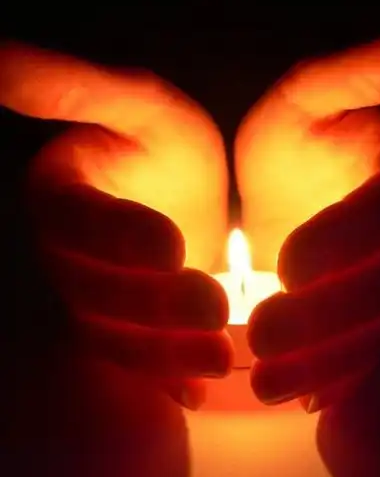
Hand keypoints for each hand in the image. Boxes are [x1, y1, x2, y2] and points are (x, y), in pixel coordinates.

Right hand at [0, 42, 231, 408]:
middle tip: (213, 305)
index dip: (117, 236)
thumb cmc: (164, 148)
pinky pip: (133, 363)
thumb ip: (77, 89)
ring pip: (112, 336)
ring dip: (163, 351)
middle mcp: (65, 255)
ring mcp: (91, 300)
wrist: (190, 197)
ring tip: (221, 353)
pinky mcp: (124, 333)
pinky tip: (198, 387)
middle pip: (93, 291)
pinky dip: (164, 378)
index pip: (77, 223)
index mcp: (62, 194)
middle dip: (152, 303)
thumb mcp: (138, 107)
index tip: (171, 244)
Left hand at [235, 24, 379, 410]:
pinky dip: (332, 382)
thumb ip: (364, 71)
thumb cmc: (292, 143)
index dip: (346, 239)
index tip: (289, 263)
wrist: (283, 190)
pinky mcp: (365, 320)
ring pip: (374, 332)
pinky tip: (298, 398)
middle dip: (326, 315)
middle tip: (262, 332)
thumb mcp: (311, 95)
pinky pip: (361, 358)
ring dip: (324, 361)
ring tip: (267, 378)